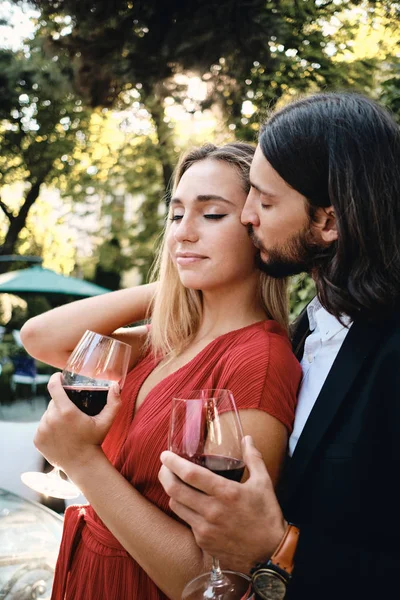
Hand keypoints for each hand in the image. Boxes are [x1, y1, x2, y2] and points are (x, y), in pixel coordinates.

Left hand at [34, 372, 120, 476]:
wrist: (82, 464)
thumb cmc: (95, 441)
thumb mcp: (106, 421)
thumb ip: (114, 402)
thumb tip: (116, 385)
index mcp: (66, 412)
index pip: (53, 387)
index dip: (55, 378)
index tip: (58, 376)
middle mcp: (51, 419)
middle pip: (53, 402)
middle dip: (61, 403)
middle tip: (73, 412)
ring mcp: (42, 430)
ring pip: (47, 414)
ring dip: (55, 415)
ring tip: (67, 425)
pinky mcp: (37, 439)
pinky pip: (42, 427)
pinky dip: (49, 427)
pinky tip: (60, 434)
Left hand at [159, 436, 285, 572]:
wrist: (270, 553)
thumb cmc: (267, 515)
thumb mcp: (263, 483)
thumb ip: (253, 458)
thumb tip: (247, 438)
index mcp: (226, 493)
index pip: (190, 474)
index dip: (173, 462)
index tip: (165, 455)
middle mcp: (212, 511)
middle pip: (175, 489)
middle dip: (164, 474)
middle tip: (164, 466)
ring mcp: (205, 529)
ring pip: (176, 506)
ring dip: (172, 492)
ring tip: (174, 482)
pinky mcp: (203, 542)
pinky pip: (186, 521)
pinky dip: (184, 509)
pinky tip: (189, 503)